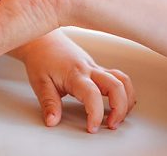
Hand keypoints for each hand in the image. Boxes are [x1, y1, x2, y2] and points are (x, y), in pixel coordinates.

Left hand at [12, 31, 135, 132]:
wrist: (42, 39)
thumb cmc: (40, 58)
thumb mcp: (40, 83)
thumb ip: (49, 103)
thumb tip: (52, 121)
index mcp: (75, 74)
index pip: (92, 95)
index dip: (95, 114)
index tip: (92, 128)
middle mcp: (89, 69)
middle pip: (116, 86)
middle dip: (120, 109)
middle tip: (111, 125)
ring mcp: (95, 68)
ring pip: (122, 80)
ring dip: (126, 100)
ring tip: (118, 117)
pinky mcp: (97, 68)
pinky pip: (118, 78)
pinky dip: (124, 92)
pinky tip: (119, 103)